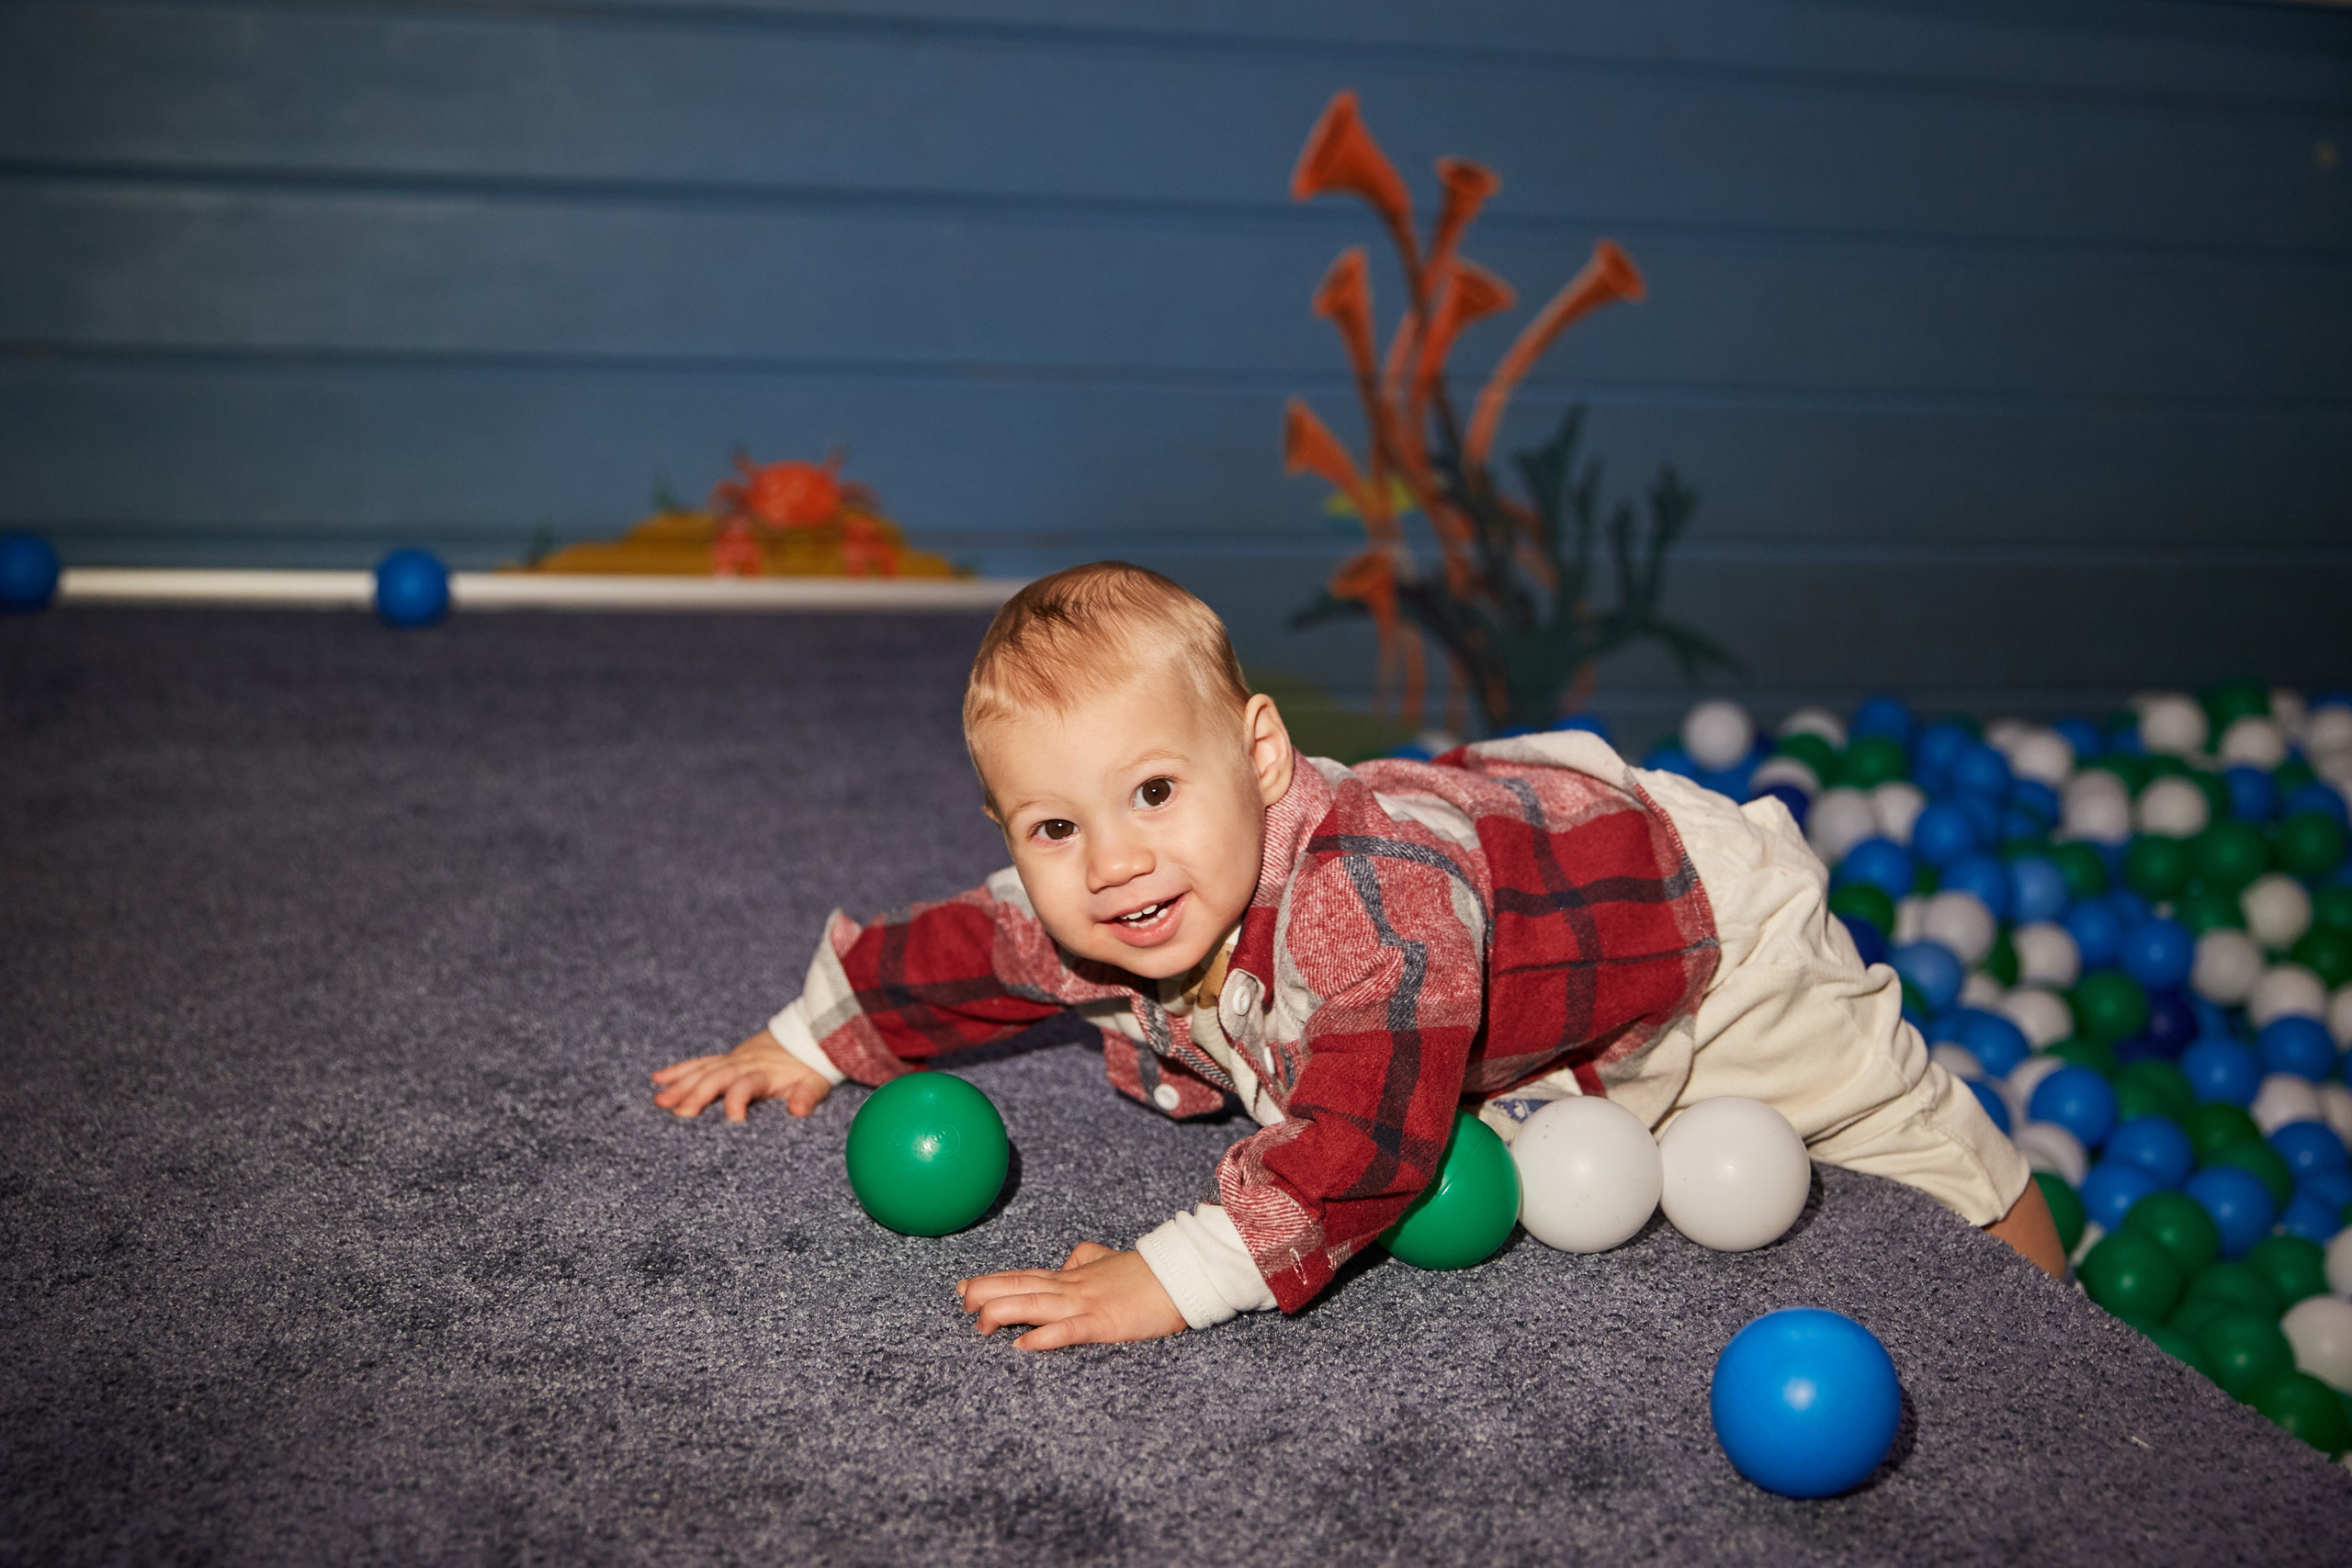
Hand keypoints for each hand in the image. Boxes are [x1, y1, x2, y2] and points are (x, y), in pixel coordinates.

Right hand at [650, 1028, 832, 1120]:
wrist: (811, 1033)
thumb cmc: (813, 1065)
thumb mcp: (817, 1082)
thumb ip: (808, 1096)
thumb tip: (798, 1111)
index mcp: (766, 1074)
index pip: (747, 1085)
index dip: (738, 1099)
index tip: (733, 1119)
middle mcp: (745, 1064)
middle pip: (717, 1078)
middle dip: (697, 1094)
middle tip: (679, 1112)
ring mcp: (733, 1059)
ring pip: (702, 1071)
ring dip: (680, 1085)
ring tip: (660, 1101)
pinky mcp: (728, 1056)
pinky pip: (700, 1062)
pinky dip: (679, 1070)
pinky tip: (658, 1079)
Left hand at [957, 1242, 1187, 1350]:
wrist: (1180, 1275)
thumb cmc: (1145, 1273)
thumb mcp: (1109, 1259)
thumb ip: (1086, 1258)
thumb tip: (1070, 1260)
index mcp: (1071, 1276)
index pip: (1022, 1276)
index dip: (990, 1281)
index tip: (962, 1287)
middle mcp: (1070, 1288)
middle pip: (1018, 1287)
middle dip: (984, 1294)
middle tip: (960, 1303)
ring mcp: (1085, 1305)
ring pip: (1035, 1304)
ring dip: (1002, 1313)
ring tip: (978, 1325)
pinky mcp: (1103, 1323)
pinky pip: (1068, 1330)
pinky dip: (1043, 1337)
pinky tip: (1023, 1345)